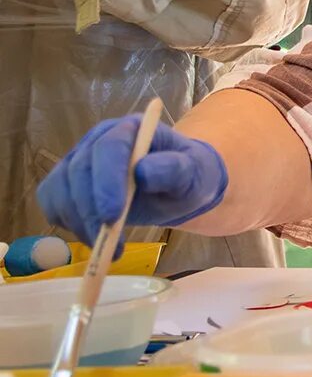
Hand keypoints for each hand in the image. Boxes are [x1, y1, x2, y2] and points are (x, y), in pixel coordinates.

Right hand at [37, 116, 227, 245]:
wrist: (178, 186)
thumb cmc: (187, 175)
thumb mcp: (193, 172)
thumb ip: (173, 169)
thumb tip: (143, 171)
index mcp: (132, 129)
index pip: (108, 148)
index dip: (106, 182)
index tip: (113, 217)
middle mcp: (99, 139)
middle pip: (79, 170)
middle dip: (90, 209)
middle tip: (109, 242)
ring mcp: (80, 160)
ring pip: (61, 189)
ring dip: (80, 222)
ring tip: (109, 246)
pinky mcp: (68, 183)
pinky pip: (54, 203)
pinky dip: (69, 224)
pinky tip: (95, 238)